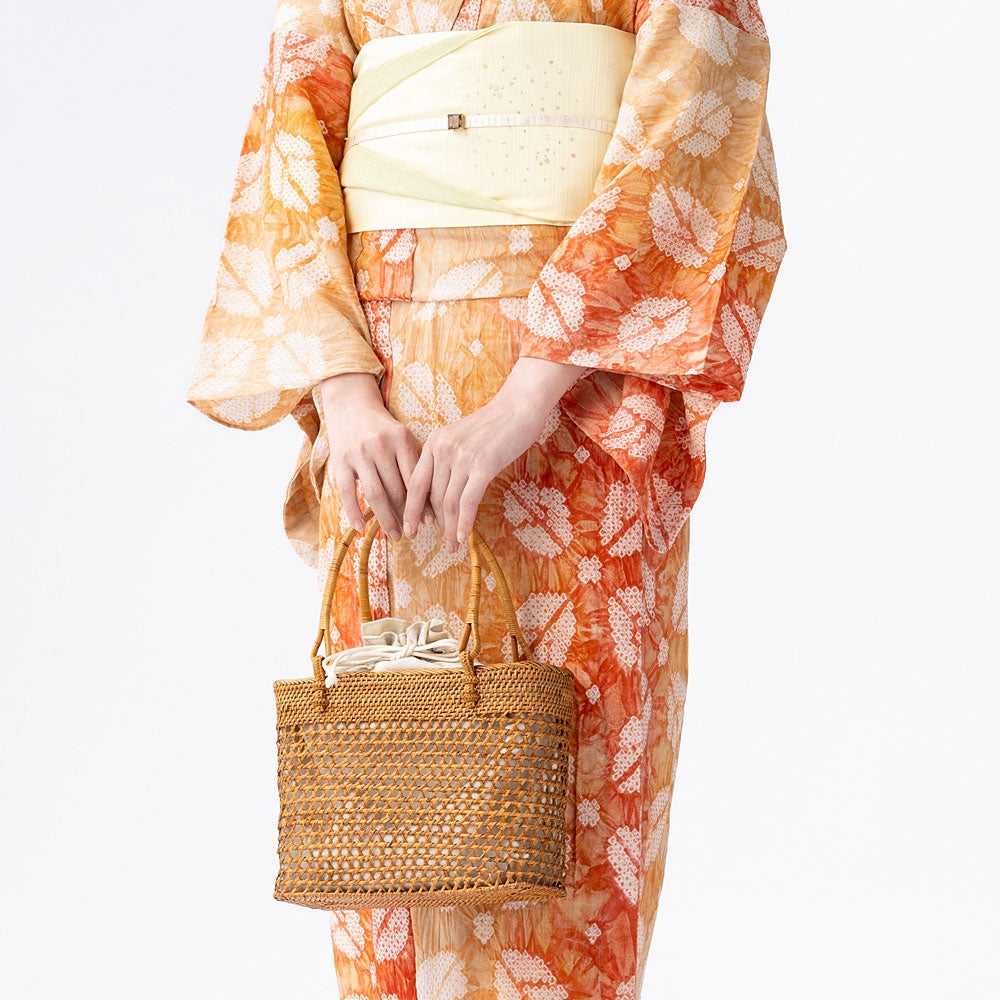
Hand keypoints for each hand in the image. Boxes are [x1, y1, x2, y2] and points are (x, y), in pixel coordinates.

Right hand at [320, 372, 429, 540]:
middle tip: (413, 534)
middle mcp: (380, 446)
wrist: (351, 404)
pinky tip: (361, 528)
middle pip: (397, 490)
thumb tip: (427, 504)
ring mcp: (359, 453)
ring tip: (394, 536)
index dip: (423, 504)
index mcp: (401, 439)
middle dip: (406, 516)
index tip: (430, 523)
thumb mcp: (403, 438)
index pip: (415, 479)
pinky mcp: (340, 460)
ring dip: (386, 519)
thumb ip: (413, 464)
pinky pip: (347, 492)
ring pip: (375, 494)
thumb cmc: (383, 427)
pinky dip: (354, 512)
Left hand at [401, 357, 587, 550]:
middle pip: (432, 497)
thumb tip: (442, 494)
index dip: (412, 509)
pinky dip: (464, 522)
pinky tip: (463, 536)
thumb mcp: (460, 438)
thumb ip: (447, 460)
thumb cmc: (493, 425)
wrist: (519, 407)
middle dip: (434, 524)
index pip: (416, 483)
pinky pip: (468, 501)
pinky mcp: (483, 466)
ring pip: (449, 502)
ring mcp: (462, 458)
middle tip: (438, 544)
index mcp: (433, 442)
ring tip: (452, 546)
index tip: (410, 528)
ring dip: (449, 529)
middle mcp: (443, 449)